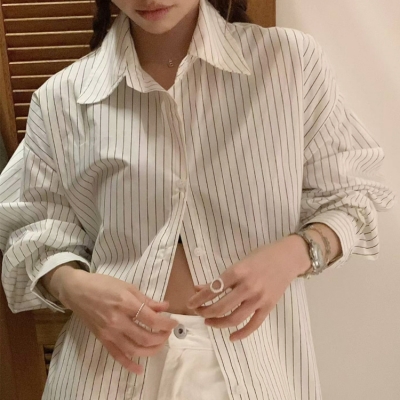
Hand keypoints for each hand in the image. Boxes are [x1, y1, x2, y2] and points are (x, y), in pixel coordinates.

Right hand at [58, 269, 178, 373]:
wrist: (78, 291)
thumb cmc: (103, 285)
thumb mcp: (128, 287)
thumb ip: (147, 300)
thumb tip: (165, 307)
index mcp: (125, 303)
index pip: (151, 319)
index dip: (166, 323)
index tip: (174, 322)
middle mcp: (117, 321)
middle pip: (145, 337)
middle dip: (161, 337)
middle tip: (167, 332)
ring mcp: (109, 332)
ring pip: (134, 350)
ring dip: (151, 350)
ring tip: (159, 344)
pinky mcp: (102, 340)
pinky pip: (117, 356)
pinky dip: (129, 365)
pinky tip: (139, 369)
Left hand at [186, 235, 308, 340]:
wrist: (288, 258)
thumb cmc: (261, 257)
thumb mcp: (238, 263)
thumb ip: (220, 277)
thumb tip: (199, 288)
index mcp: (237, 272)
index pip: (213, 289)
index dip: (198, 299)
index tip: (190, 304)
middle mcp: (247, 287)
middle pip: (221, 307)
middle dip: (205, 311)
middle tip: (199, 312)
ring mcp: (259, 299)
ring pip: (234, 318)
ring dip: (218, 323)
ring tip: (209, 321)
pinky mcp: (268, 307)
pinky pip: (253, 325)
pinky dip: (241, 334)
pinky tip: (231, 337)